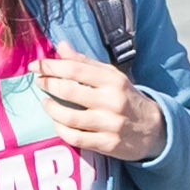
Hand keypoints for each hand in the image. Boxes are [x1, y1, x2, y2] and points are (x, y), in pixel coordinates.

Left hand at [30, 49, 169, 165]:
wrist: (155, 129)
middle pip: (69, 91)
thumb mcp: (111, 76)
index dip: (51, 66)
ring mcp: (110, 124)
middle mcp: (112, 101)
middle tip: (39, 82)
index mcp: (113, 81)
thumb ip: (85, 62)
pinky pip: (75, 138)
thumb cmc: (126, 98)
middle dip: (48, 84)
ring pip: (69, 116)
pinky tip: (56, 122)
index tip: (35, 66)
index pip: (76, 69)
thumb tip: (61, 45)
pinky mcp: (107, 144)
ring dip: (51, 108)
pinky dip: (60, 129)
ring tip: (45, 102)